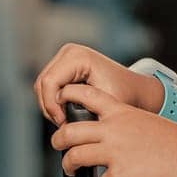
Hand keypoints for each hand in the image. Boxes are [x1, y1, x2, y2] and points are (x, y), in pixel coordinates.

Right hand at [33, 42, 158, 125]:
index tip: (63, 122)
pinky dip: (52, 101)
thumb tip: (61, 118)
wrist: (134, 89)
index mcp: (79, 57)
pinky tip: (64, 113)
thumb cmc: (124, 95)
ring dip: (50, 106)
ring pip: (41, 86)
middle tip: (63, 124)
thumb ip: (82, 107)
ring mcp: (65, 57)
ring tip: (65, 120)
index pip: (50, 82)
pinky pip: (47, 86)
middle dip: (50, 107)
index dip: (52, 106)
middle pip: (43, 83)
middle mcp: (70, 52)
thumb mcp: (105, 102)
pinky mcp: (63, 65)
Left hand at [50, 83, 176, 176]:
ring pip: (74, 157)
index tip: (61, 103)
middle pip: (70, 131)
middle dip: (58, 140)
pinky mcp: (119, 176)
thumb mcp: (148, 123)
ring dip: (69, 166)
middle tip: (59, 145)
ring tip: (72, 171)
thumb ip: (125, 127)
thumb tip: (106, 142)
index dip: (68, 96)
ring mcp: (115, 153)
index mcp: (122, 113)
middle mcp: (114, 130)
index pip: (86, 95)